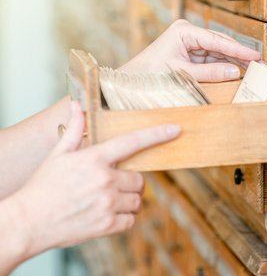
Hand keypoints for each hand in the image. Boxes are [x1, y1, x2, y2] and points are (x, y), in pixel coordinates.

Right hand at [10, 101, 180, 254]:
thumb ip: (74, 129)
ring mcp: (107, 204)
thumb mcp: (57, 154)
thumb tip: (76, 105)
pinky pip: (131, 219)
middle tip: (113, 184)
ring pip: (138, 199)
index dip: (157, 134)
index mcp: (95, 159)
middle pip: (139, 179)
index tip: (175, 128)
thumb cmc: (42, 186)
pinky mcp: (107, 225)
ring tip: (107, 200)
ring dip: (128, 200)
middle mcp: (105, 180)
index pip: (133, 141)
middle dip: (130, 181)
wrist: (27, 222)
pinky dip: (124, 217)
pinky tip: (106, 214)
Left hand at [120, 19, 261, 81]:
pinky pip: (211, 60)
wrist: (132, 79)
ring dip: (233, 61)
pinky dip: (222, 66)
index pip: (217, 40)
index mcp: (184, 31)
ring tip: (252, 68)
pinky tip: (236, 70)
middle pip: (220, 44)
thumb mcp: (182, 72)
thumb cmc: (149, 72)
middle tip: (258, 62)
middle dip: (238, 54)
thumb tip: (234, 72)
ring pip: (218, 52)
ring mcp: (190, 43)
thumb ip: (209, 73)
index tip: (255, 56)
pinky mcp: (190, 53)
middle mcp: (189, 34)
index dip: (238, 49)